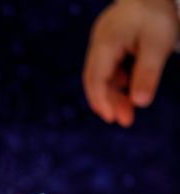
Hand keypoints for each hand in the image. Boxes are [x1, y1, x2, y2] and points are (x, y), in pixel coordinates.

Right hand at [83, 0, 177, 126]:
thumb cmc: (157, 13)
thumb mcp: (159, 44)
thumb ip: (148, 74)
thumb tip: (141, 103)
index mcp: (106, 44)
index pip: (96, 79)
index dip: (102, 101)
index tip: (113, 119)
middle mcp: (98, 43)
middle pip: (95, 79)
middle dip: (107, 102)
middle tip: (125, 120)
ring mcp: (101, 41)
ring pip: (100, 74)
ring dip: (112, 93)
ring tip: (128, 109)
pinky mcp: (108, 40)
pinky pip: (107, 65)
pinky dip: (115, 80)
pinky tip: (128, 88)